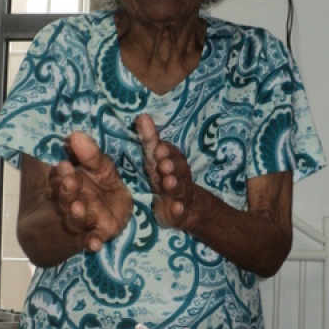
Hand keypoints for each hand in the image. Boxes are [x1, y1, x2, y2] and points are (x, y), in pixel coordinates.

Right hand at [51, 131, 132, 251]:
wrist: (114, 210)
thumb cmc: (101, 184)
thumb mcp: (100, 166)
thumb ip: (90, 155)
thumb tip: (77, 135)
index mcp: (70, 184)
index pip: (64, 179)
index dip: (64, 174)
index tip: (64, 165)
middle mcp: (75, 203)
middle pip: (69, 198)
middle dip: (68, 190)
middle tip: (69, 180)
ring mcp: (87, 221)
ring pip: (78, 217)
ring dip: (76, 213)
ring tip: (77, 207)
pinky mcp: (101, 233)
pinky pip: (94, 239)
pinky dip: (92, 242)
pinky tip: (95, 244)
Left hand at [135, 113, 196, 228]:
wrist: (186, 207)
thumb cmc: (165, 177)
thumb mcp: (156, 159)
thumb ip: (150, 140)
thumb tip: (142, 116)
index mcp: (173, 162)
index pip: (171, 153)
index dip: (166, 151)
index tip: (158, 149)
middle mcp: (179, 176)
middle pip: (178, 170)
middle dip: (172, 166)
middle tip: (163, 164)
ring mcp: (181, 195)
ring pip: (180, 189)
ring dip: (175, 185)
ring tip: (169, 183)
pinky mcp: (179, 213)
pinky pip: (180, 212)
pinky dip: (179, 210)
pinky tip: (176, 208)